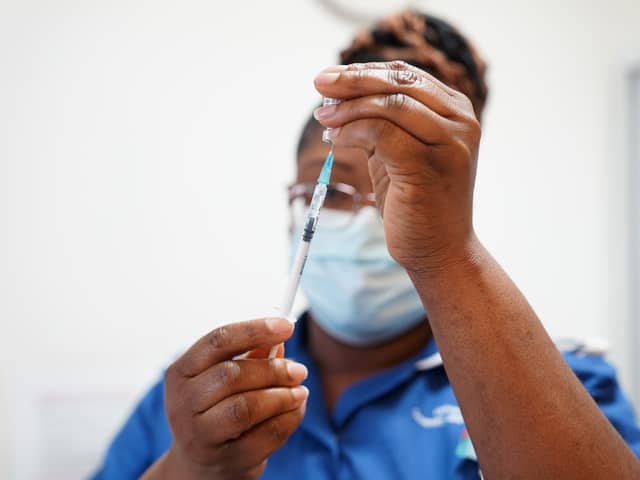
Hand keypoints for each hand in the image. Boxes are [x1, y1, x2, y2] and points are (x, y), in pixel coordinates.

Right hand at [157, 318, 307, 479]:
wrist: (201, 465)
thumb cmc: (215, 410)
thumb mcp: (222, 380)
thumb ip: (250, 357)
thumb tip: (279, 339)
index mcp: (181, 372)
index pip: (217, 341)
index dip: (255, 330)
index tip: (287, 326)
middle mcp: (183, 403)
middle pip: (232, 375)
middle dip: (273, 369)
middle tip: (299, 370)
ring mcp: (200, 435)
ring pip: (246, 407)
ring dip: (282, 396)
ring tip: (300, 391)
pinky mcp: (225, 460)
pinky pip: (265, 435)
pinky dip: (288, 419)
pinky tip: (296, 410)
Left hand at [314, 61, 480, 273]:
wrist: (440, 251)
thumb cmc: (417, 203)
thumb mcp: (399, 153)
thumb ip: (381, 123)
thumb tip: (337, 97)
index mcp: (456, 112)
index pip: (405, 75)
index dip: (364, 71)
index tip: (330, 78)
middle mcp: (460, 121)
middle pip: (398, 83)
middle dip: (352, 80)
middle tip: (319, 84)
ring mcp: (450, 143)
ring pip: (390, 105)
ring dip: (348, 108)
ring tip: (324, 118)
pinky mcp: (430, 165)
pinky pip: (382, 133)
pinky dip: (353, 131)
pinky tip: (336, 139)